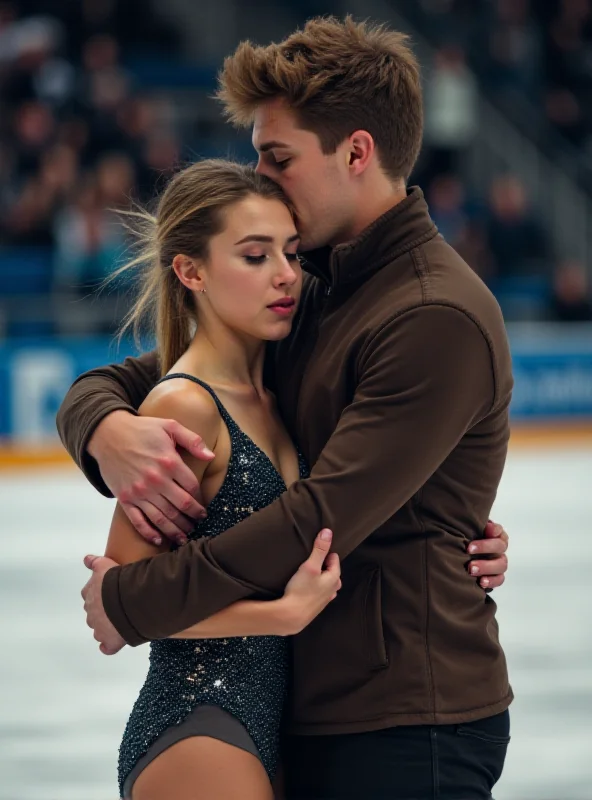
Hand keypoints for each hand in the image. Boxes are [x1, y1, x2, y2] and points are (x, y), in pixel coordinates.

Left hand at [81, 554, 125, 654]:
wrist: (128, 599)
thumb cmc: (117, 581)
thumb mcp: (105, 565)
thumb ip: (95, 562)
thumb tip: (86, 559)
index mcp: (89, 594)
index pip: (89, 594)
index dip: (99, 593)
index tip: (107, 592)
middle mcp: (91, 612)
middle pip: (94, 612)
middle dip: (102, 610)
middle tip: (117, 605)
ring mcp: (99, 628)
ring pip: (99, 628)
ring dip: (107, 625)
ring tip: (120, 620)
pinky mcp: (110, 641)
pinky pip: (107, 646)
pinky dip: (109, 646)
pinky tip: (113, 643)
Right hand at [88, 411, 214, 545]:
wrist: (107, 434)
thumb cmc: (141, 429)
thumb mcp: (170, 426)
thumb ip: (192, 440)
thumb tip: (211, 456)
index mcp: (169, 462)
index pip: (192, 487)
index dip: (200, 499)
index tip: (203, 506)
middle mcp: (155, 480)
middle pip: (181, 506)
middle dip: (193, 517)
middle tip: (199, 523)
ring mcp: (139, 492)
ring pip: (163, 517)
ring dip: (176, 530)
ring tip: (185, 536)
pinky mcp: (125, 498)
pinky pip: (138, 521)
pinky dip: (149, 533)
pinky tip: (158, 540)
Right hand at [280, 529, 341, 634]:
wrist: (291, 616)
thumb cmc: (301, 590)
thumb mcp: (310, 566)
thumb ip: (319, 549)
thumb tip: (328, 532)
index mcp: (335, 578)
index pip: (334, 558)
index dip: (323, 554)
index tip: (313, 553)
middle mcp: (333, 589)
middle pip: (331, 570)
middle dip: (321, 565)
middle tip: (308, 564)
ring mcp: (325, 599)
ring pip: (325, 582)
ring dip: (317, 577)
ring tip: (305, 575)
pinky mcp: (316, 606)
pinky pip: (318, 591)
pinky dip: (313, 587)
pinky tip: (303, 588)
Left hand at [466, 520, 508, 588]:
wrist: (459, 553)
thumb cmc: (462, 538)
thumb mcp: (465, 529)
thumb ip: (469, 524)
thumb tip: (475, 521)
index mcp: (495, 533)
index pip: (498, 529)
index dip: (494, 530)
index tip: (485, 530)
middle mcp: (499, 547)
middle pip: (500, 546)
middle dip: (485, 547)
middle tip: (468, 550)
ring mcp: (499, 562)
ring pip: (501, 564)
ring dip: (486, 566)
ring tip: (471, 569)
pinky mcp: (496, 576)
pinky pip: (499, 579)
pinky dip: (491, 581)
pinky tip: (481, 582)